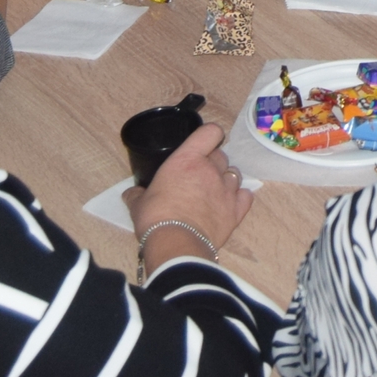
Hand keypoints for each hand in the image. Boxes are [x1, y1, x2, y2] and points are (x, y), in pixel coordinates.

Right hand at [127, 126, 255, 265]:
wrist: (176, 244)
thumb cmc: (155, 218)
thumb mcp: (139, 203)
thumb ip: (137, 194)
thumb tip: (130, 193)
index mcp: (187, 159)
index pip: (210, 132)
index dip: (209, 135)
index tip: (204, 144)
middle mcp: (210, 169)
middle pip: (221, 155)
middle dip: (213, 162)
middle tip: (200, 175)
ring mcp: (226, 189)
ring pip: (235, 174)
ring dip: (226, 179)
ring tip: (214, 191)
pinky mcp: (236, 211)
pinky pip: (246, 196)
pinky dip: (240, 198)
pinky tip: (230, 204)